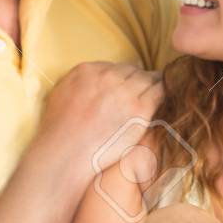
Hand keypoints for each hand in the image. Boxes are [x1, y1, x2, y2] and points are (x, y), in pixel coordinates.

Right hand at [39, 61, 162, 171]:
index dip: (122, 78)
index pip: (114, 66)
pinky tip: (164, 101)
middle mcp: (107, 76)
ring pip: (150, 78)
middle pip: (133, 70)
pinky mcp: (140, 109)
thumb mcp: (60, 94)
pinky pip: (160, 93)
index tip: (125, 88)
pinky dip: (163, 95)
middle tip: (142, 93)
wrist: (65, 156)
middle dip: (137, 81)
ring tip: (156, 96)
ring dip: (153, 86)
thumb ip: (79, 81)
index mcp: (87, 70)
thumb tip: (93, 79)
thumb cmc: (58, 133)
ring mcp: (125, 92)